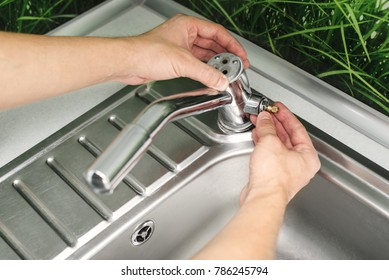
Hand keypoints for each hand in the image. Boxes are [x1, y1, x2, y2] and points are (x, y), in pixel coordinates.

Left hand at [116, 14, 248, 90]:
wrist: (128, 64)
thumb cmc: (146, 53)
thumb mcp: (183, 63)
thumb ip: (205, 73)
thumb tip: (221, 80)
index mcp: (187, 25)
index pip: (217, 33)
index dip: (232, 45)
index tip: (241, 56)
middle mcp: (184, 34)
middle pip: (212, 44)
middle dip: (225, 56)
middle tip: (236, 66)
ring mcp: (180, 48)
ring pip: (204, 54)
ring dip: (215, 64)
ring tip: (226, 73)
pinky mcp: (175, 60)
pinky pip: (196, 64)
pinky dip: (205, 70)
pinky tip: (211, 76)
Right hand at [240, 102, 320, 205]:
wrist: (262, 198)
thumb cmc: (273, 178)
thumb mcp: (270, 143)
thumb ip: (267, 127)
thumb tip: (265, 118)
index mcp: (308, 156)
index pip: (297, 129)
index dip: (286, 115)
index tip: (277, 107)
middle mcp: (300, 164)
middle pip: (288, 136)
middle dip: (275, 123)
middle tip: (266, 112)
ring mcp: (286, 170)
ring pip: (278, 145)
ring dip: (267, 132)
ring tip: (259, 121)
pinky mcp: (273, 174)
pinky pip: (270, 153)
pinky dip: (263, 143)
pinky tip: (257, 136)